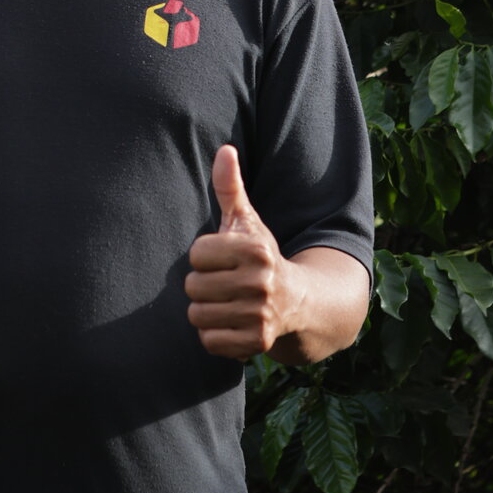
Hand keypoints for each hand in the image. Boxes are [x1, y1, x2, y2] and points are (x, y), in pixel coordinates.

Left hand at [185, 145, 301, 359]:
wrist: (299, 302)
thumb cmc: (261, 257)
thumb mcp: (247, 222)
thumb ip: (230, 188)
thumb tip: (225, 149)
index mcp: (255, 249)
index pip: (196, 255)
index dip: (204, 257)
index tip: (224, 259)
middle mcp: (261, 282)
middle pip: (193, 286)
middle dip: (203, 285)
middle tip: (225, 284)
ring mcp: (260, 315)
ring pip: (197, 315)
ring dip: (206, 311)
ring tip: (228, 302)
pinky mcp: (257, 343)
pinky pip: (209, 341)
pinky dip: (215, 335)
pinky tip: (233, 323)